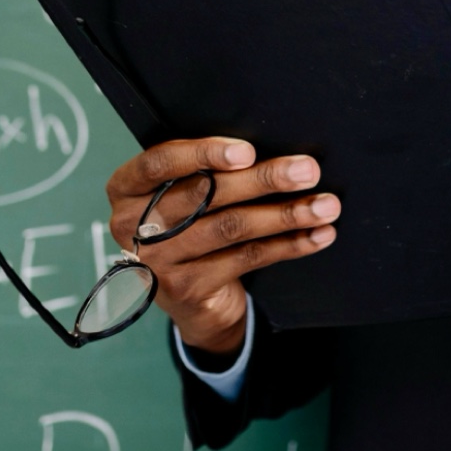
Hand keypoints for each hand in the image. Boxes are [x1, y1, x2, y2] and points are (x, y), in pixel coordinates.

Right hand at [106, 138, 339, 353]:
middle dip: (263, 179)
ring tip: (324, 205)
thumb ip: (201, 171)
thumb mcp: (180, 194)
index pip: (160, 162)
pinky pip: (246, 258)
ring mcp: (158, 261)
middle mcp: (131, 225)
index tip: (247, 151)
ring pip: (230, 228)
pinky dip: (287, 245)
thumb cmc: (188, 226)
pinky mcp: (187, 289)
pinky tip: (316, 235)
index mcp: (125, 189)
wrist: (190, 300)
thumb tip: (264, 150)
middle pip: (204, 195)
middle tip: (306, 170)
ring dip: (285, 214)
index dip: (203, 154)